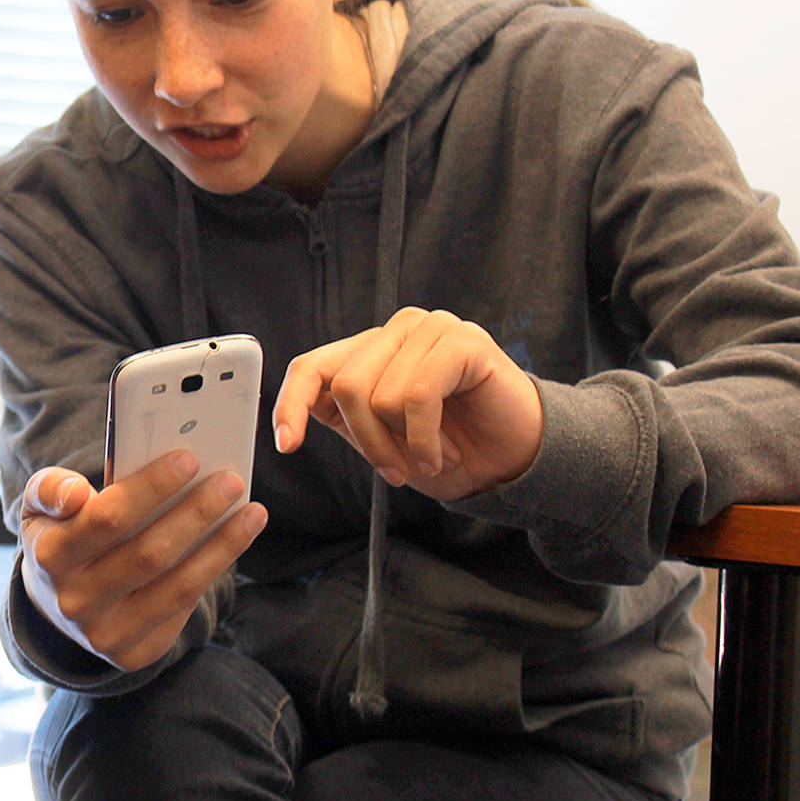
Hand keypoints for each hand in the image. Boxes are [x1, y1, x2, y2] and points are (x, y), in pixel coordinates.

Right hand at [18, 452, 266, 671]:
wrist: (55, 606)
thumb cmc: (60, 538)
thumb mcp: (38, 509)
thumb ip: (49, 489)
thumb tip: (75, 493)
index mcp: (50, 556)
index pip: (108, 518)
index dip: (151, 489)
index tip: (188, 459)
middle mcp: (76, 601)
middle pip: (150, 554)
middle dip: (196, 514)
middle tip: (230, 482)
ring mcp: (106, 633)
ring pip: (177, 586)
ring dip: (222, 546)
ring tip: (250, 513)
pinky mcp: (134, 652)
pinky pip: (183, 608)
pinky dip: (213, 571)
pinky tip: (234, 541)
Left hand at [271, 306, 541, 500]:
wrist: (513, 460)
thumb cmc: (448, 447)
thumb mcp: (381, 438)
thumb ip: (343, 419)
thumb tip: (289, 422)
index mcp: (368, 351)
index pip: (311, 366)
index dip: (291, 404)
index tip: (286, 445)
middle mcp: (395, 332)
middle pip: (346, 387)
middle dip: (368, 443)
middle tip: (395, 471)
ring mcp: (430, 329)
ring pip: (380, 396)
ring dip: (402, 445)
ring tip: (430, 455)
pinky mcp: (463, 341)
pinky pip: (417, 397)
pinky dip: (424, 439)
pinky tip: (444, 452)